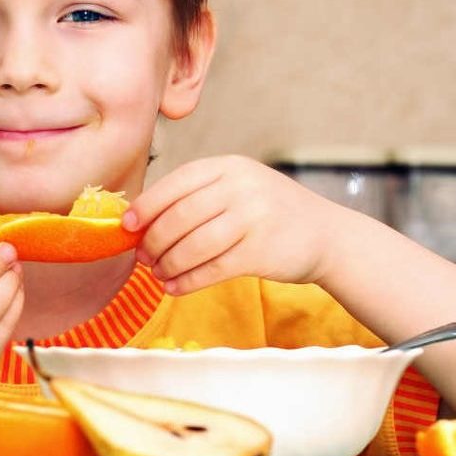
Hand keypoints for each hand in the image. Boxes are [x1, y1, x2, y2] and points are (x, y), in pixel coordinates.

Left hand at [125, 155, 343, 294]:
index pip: (178, 182)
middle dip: (155, 240)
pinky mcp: (261, 251)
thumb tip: (143, 222)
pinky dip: (187, 281)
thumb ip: (200, 197)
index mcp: (230, 167)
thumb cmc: (272, 214)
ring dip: (168, 264)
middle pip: (181, 216)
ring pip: (193, 245)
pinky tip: (175, 287)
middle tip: (143, 256)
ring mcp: (254, 218)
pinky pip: (212, 269)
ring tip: (158, 274)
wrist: (326, 235)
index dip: (148, 205)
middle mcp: (242, 187)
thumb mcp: (241, 188)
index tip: (128, 224)